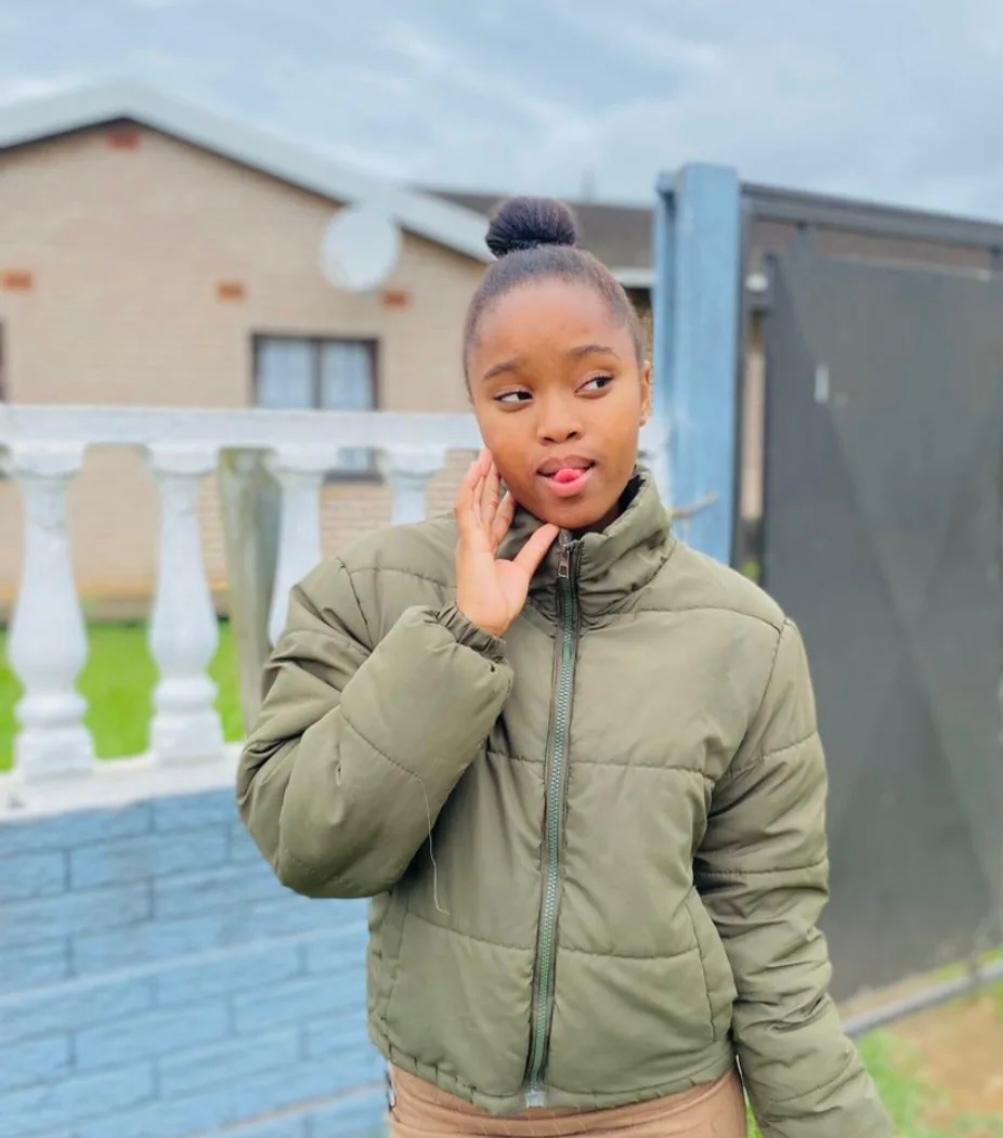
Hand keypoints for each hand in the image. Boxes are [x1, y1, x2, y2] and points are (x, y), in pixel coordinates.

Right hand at [454, 448, 559, 638]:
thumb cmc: (498, 602)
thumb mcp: (523, 569)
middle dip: (490, 478)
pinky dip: (470, 487)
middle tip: (496, 454)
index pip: (496, 515)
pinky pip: (466, 508)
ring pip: (473, 498)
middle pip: (483, 502)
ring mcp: (470, 538)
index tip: (513, 477)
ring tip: (486, 453)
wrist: (485, 620)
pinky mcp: (468, 540)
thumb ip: (535, 547)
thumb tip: (554, 526)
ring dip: (479, 475)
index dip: (503, 496)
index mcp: (486, 546)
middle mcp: (476, 539)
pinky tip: (475, 470)